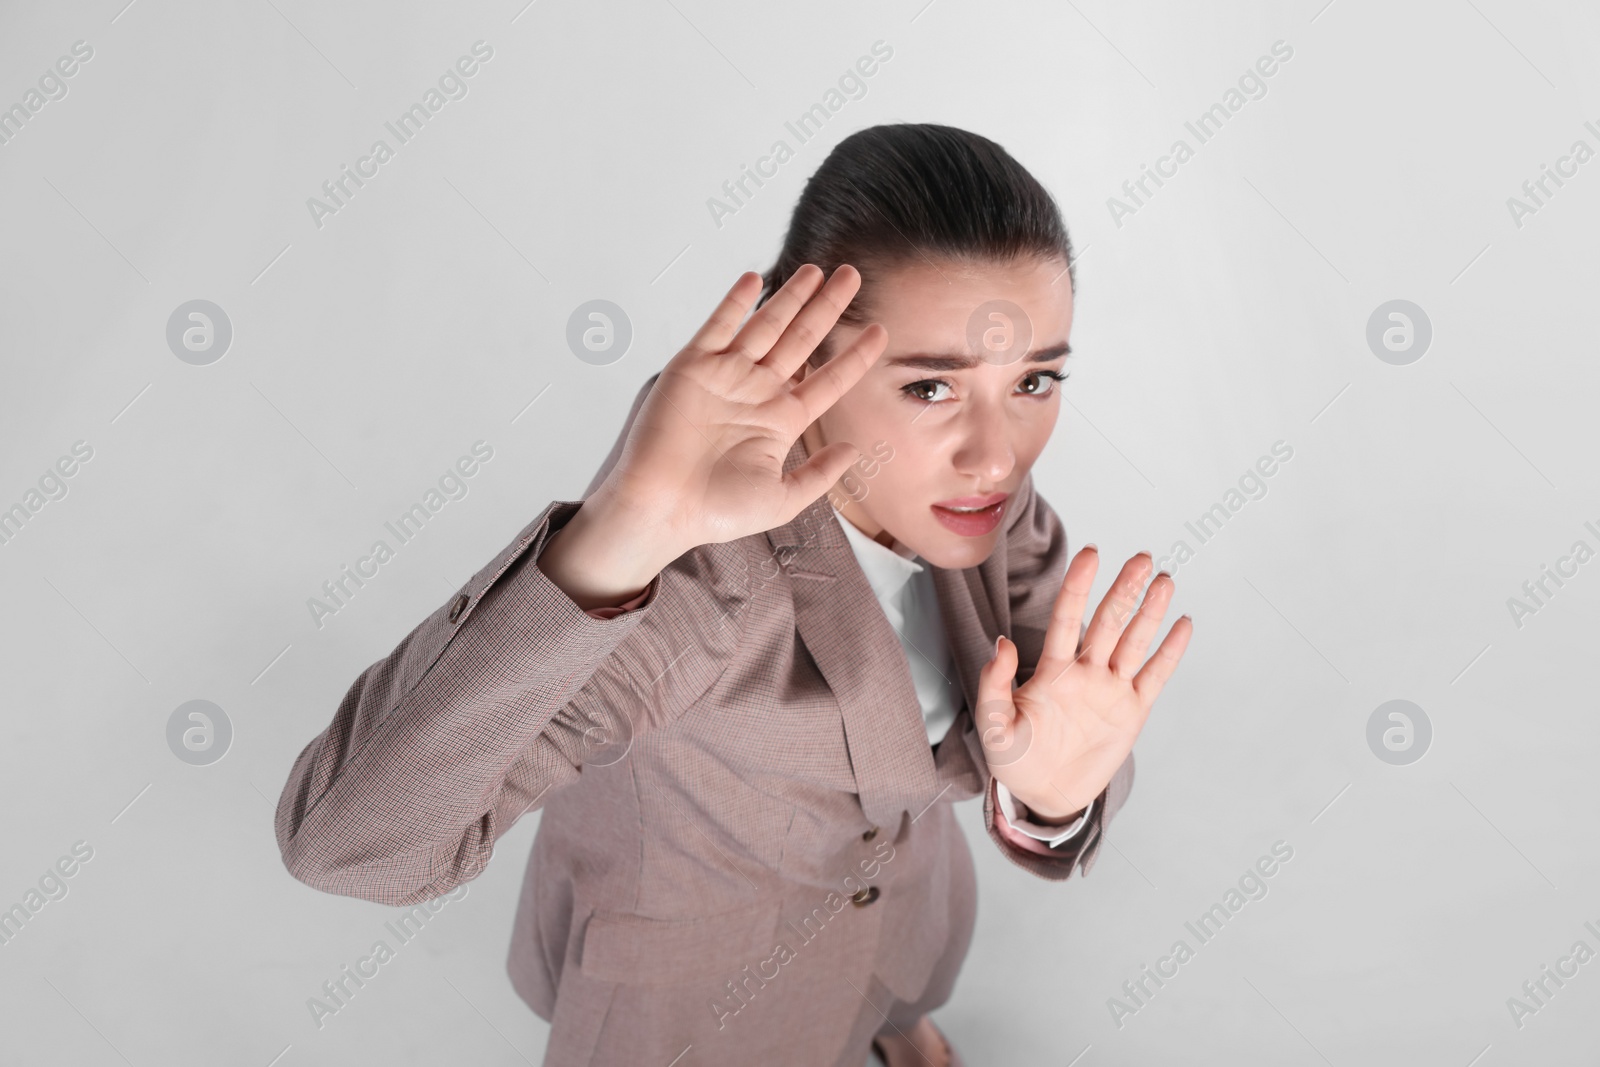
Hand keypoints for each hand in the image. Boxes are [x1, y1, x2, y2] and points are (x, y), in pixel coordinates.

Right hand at [587, 264, 886, 559]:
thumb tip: (853, 450)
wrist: (661, 507)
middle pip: (802, 340)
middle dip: (828, 307)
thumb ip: (819, 474)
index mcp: (781, 422)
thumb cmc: (715, 512)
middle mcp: (757, 393)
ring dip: (790, 296)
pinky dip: (736, 302)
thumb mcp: (783, 499)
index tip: (880, 331)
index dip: (854, 355)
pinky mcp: (692, 367)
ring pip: (767, 326)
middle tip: (853, 276)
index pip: (827, 380)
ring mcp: (725, 376)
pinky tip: (756, 279)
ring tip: (816, 270)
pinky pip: (718, 326)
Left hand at [976, 547, 1192, 818]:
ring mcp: (1111, 690)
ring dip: (1149, 611)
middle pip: (1108, 622)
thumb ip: (994, 685)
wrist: (1043, 794)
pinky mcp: (1132, 712)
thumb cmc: (1013, 758)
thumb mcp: (994, 725)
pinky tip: (1182, 624)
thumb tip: (1002, 643)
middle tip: (1142, 558)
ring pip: (1134, 642)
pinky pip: (1154, 676)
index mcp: (1052, 670)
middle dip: (1124, 590)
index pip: (1067, 618)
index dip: (1078, 586)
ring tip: (1164, 579)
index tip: (1091, 554)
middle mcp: (1085, 672)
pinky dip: (1170, 652)